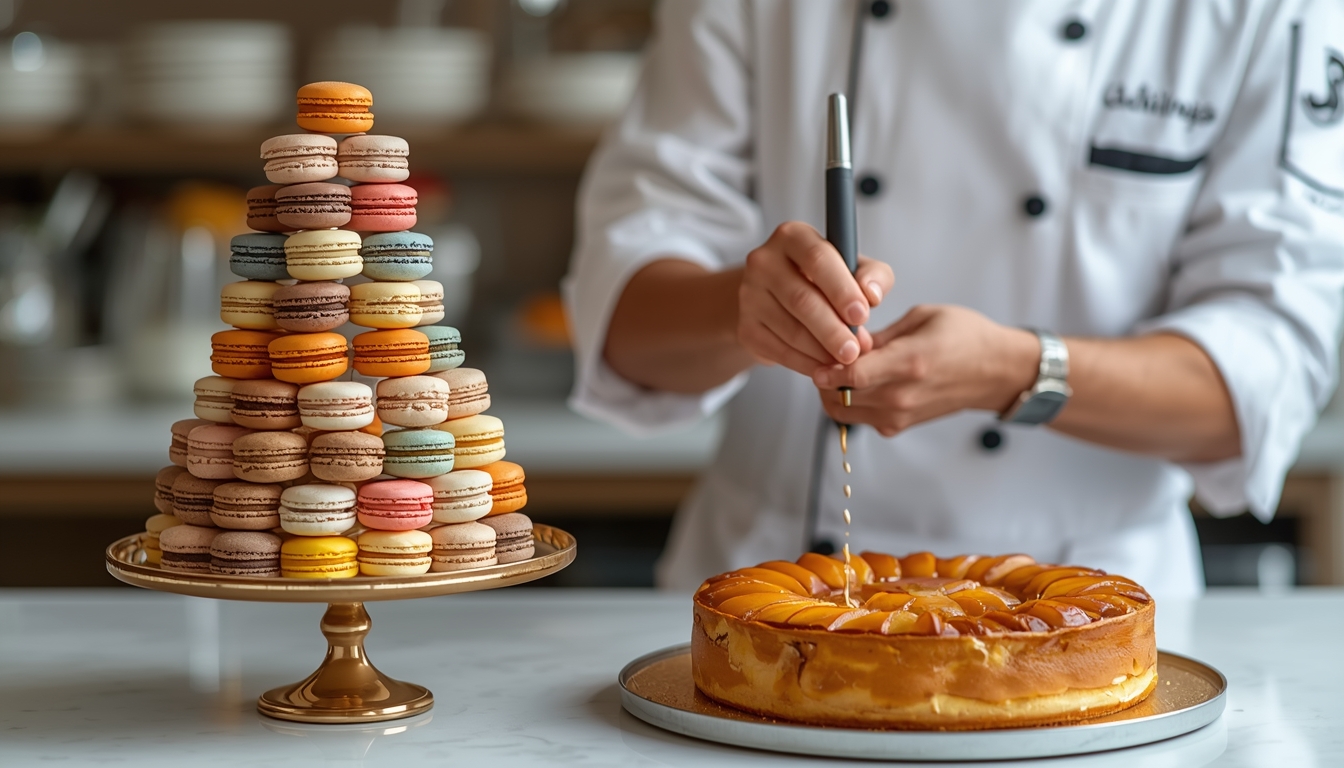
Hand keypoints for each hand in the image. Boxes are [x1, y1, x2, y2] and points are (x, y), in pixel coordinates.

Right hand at [737, 222, 893, 375]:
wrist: (781, 299)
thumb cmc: (825, 280)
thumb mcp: (854, 269)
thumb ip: (873, 276)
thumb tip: (872, 296)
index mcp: (793, 237)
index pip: (817, 259)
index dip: (842, 289)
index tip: (862, 315)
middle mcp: (764, 261)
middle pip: (801, 299)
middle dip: (832, 330)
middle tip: (854, 351)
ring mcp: (749, 295)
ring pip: (790, 329)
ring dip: (821, 351)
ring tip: (845, 360)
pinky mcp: (746, 327)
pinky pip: (779, 351)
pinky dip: (806, 364)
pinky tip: (824, 366)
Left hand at [811, 305, 1039, 436]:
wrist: (996, 371)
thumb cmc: (965, 337)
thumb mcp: (922, 318)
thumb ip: (880, 334)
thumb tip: (846, 341)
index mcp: (911, 361)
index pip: (854, 375)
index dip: (827, 367)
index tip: (816, 355)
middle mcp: (903, 395)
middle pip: (840, 395)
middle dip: (824, 375)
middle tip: (826, 354)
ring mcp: (900, 414)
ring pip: (842, 410)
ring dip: (832, 390)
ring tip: (839, 367)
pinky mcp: (898, 425)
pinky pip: (857, 417)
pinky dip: (847, 402)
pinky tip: (856, 382)